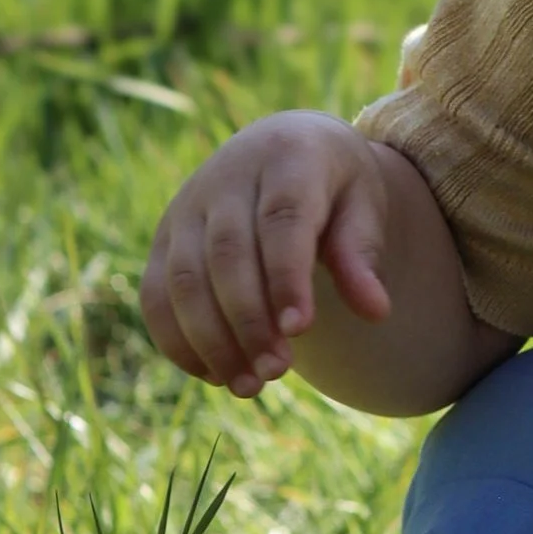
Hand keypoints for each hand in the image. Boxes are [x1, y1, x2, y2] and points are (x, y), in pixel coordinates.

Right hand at [140, 110, 393, 397]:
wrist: (281, 148)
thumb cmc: (332, 185)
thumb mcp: (362, 205)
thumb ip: (362, 255)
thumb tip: (376, 311)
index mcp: (287, 156)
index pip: (281, 219)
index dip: (286, 277)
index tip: (300, 331)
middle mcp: (227, 177)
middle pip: (226, 255)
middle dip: (248, 321)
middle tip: (277, 371)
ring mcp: (187, 207)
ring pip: (185, 279)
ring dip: (211, 340)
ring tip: (249, 385)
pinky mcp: (163, 237)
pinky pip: (156, 295)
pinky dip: (177, 341)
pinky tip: (214, 374)